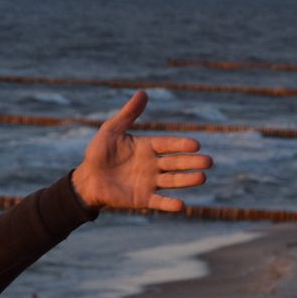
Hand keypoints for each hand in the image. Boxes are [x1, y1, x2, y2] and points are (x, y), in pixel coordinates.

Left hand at [72, 91, 211, 212]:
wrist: (87, 178)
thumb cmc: (99, 152)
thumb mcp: (112, 130)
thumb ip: (128, 114)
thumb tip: (143, 92)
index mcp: (148, 147)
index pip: (168, 145)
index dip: (181, 145)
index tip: (196, 145)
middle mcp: (153, 165)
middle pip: (176, 163)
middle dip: (192, 162)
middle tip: (209, 161)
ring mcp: (149, 182)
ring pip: (172, 181)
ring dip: (187, 180)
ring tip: (202, 178)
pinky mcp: (143, 199)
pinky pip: (158, 201)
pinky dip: (169, 204)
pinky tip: (181, 205)